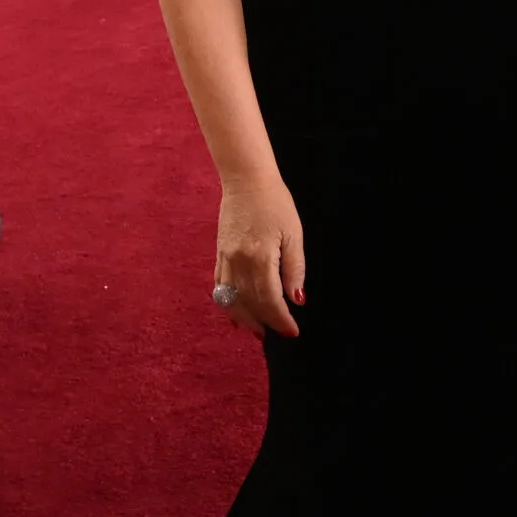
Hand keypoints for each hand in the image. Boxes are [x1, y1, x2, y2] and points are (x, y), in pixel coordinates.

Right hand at [214, 172, 304, 336]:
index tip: (292, 332)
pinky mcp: (219, 254)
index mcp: (260, 257)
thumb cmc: (275, 203)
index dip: (281, 319)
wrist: (246, 180)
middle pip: (250, 303)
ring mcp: (225, 259)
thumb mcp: (294, 233)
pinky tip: (235, 314)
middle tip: (277, 335)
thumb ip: (295, 268)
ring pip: (231, 299)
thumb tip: (297, 299)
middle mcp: (239, 262)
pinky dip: (227, 303)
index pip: (270, 300)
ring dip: (244, 319)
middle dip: (265, 322)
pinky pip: (219, 286)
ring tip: (257, 331)